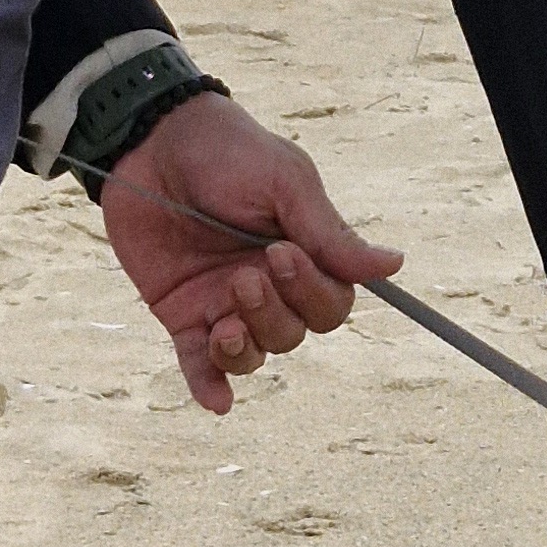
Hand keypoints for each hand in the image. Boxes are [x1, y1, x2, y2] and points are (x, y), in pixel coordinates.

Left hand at [98, 93, 402, 415]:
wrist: (151, 144)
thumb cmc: (227, 153)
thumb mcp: (286, 183)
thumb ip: (330, 234)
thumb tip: (395, 265)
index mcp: (303, 251)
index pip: (332, 301)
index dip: (313, 290)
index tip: (280, 252)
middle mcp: (270, 284)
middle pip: (296, 332)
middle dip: (275, 313)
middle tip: (246, 272)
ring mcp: (225, 302)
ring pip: (255, 353)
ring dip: (246, 347)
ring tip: (224, 318)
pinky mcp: (181, 313)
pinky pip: (199, 363)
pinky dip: (209, 385)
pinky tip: (217, 402)